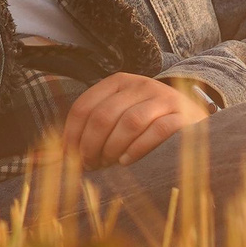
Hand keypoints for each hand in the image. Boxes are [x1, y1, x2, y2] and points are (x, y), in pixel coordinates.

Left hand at [62, 72, 209, 167]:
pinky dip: (137, 149)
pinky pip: (156, 131)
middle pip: (104, 115)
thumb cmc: (148, 124)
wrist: (194, 121)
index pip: (85, 105)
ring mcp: (164, 98)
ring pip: (129, 122)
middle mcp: (141, 84)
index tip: (70, 157)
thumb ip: (92, 128)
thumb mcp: (120, 116)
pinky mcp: (183, 116)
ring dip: (112, 148)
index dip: (73, 134)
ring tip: (108, 164)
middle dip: (91, 145)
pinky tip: (126, 161)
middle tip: (90, 165)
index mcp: (119, 82)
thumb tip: (51, 155)